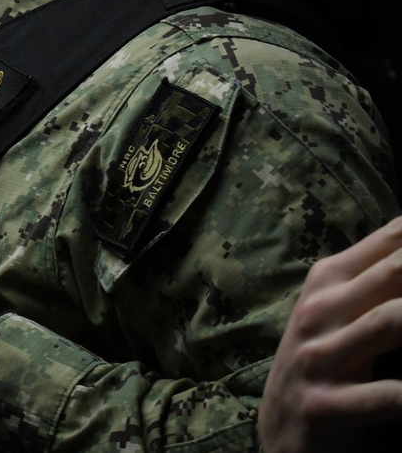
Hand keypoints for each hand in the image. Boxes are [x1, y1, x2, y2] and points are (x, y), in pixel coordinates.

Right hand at [259, 216, 401, 451]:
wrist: (282, 431)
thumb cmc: (323, 364)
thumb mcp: (338, 314)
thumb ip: (376, 283)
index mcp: (328, 280)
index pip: (390, 239)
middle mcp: (321, 310)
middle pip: (396, 270)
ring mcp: (320, 356)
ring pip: (392, 320)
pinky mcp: (327, 405)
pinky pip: (390, 395)